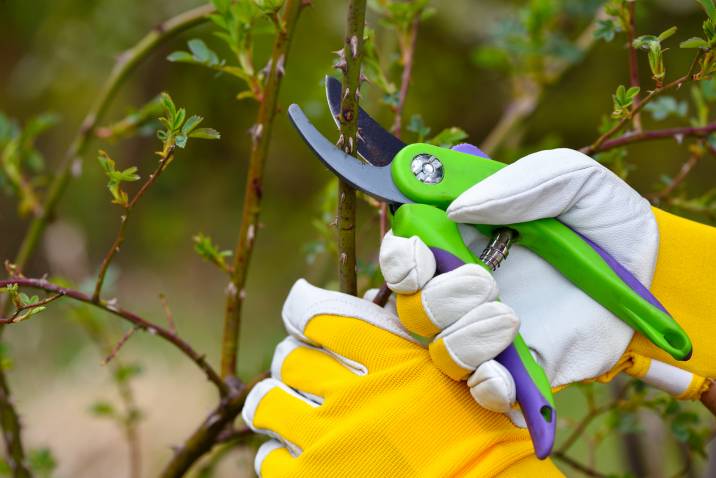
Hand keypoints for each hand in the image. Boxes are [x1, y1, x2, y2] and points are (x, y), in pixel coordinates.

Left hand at [241, 280, 562, 476]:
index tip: (303, 316)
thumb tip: (369, 296)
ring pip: (268, 400)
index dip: (305, 312)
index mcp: (391, 360)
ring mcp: (327, 441)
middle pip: (291, 357)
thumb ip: (410, 337)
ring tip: (293, 410)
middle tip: (305, 370)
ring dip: (279, 401)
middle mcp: (354, 396)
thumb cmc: (476, 437)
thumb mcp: (457, 373)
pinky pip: (269, 455)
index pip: (321, 316)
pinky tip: (303, 453)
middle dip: (295, 360)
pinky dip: (282, 451)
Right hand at [381, 148, 698, 413]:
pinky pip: (481, 392)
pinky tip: (507, 372)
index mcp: (465, 241)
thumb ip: (518, 185)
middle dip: (436, 299)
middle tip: (483, 283)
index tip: (420, 256)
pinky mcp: (522, 370)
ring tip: (509, 319)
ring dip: (462, 340)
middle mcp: (467, 288)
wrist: (655, 274)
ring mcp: (491, 332)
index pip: (404, 254)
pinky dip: (485, 386)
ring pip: (439, 351)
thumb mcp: (572, 181)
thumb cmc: (605, 220)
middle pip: (411, 306)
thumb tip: (458, 209)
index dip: (400, 258)